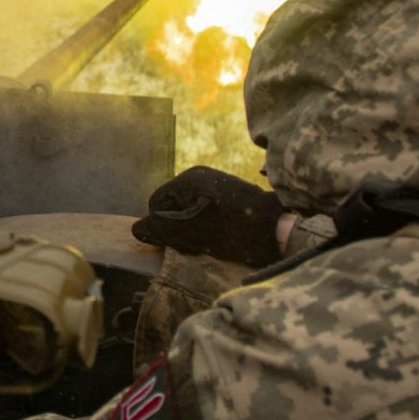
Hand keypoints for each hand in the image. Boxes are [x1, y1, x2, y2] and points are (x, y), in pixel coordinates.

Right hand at [132, 166, 283, 267]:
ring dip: (191, 231)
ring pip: (185, 213)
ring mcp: (215, 185)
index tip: (182, 240)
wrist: (283, 231)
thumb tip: (135, 229)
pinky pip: (201, 213)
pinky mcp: (227, 197)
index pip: (156, 203)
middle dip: (177, 228)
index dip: (162, 226)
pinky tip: (220, 238)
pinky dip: (204, 228)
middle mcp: (201, 177)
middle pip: (170, 207)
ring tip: (212, 242)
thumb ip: (162, 229)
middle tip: (198, 243)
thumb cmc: (237, 231)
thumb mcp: (195, 234)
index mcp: (191, 178)